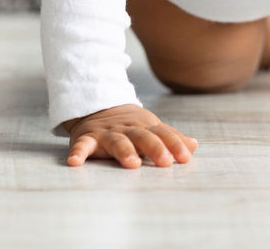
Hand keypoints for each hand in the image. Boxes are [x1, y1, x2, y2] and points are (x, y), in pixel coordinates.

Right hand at [64, 105, 197, 168]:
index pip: (163, 133)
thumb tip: (194, 145)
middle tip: (165, 162)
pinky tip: (75, 162)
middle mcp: (127, 128)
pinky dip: (78, 152)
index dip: (175, 144)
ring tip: (132, 163)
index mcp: (145, 126)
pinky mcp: (87, 138)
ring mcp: (107, 132)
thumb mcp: (150, 128)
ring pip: (117, 141)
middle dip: (155, 148)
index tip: (185, 158)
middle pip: (143, 136)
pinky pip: (82, 145)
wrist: (97, 107)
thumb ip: (170, 138)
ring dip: (124, 151)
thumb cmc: (129, 126)